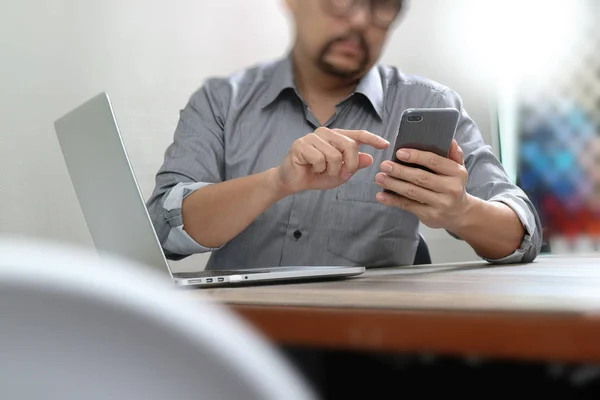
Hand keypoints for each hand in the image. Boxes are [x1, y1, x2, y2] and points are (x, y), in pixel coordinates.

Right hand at [275, 127, 389, 194]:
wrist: (292, 181)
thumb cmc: (315, 175)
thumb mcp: (339, 173)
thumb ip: (353, 165)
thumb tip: (369, 158)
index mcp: (336, 137)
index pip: (357, 135)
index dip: (372, 139)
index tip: (385, 144)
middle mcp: (325, 133)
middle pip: (349, 145)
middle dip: (349, 165)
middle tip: (341, 174)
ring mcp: (312, 137)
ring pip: (334, 155)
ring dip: (331, 170)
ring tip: (321, 171)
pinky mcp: (300, 145)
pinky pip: (319, 159)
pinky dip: (318, 169)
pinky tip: (310, 168)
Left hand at [374, 140, 471, 231]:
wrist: (459, 214)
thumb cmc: (453, 186)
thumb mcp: (458, 169)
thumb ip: (453, 154)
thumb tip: (449, 140)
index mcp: (456, 173)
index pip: (434, 161)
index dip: (416, 156)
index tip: (399, 153)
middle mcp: (450, 188)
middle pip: (421, 177)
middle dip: (400, 171)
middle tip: (384, 165)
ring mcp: (440, 203)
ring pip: (412, 192)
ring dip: (393, 184)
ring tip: (379, 177)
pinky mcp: (430, 215)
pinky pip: (408, 206)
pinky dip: (393, 200)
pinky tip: (381, 195)